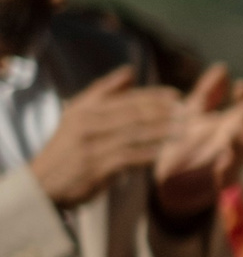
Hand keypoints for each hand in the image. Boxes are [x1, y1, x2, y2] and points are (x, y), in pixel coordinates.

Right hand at [28, 66, 178, 206]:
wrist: (41, 185)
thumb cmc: (67, 148)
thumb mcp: (78, 115)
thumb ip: (104, 92)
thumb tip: (130, 71)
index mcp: (84, 108)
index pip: (125, 98)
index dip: (153, 95)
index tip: (177, 95)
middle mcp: (86, 123)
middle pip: (132, 113)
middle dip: (163, 112)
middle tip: (188, 112)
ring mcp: (91, 145)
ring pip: (134, 134)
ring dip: (162, 131)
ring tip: (184, 129)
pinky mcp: (96, 167)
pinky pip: (128, 157)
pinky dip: (148, 153)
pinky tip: (164, 152)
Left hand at [153, 63, 242, 218]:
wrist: (170, 182)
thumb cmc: (187, 144)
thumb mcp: (194, 113)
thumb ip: (209, 93)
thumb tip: (223, 67)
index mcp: (232, 125)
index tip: (241, 84)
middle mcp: (236, 143)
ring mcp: (230, 162)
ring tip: (239, 130)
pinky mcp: (218, 182)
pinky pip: (229, 176)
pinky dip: (228, 168)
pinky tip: (223, 158)